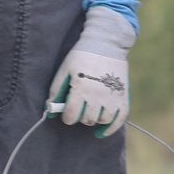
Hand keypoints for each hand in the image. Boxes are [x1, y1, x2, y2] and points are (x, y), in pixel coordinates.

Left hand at [50, 7, 135, 136]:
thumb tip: (50, 110)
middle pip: (87, 120)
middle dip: (80, 116)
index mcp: (81, 88)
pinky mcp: (123, 96)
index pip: (71, 116)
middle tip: (79, 108)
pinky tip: (102, 130)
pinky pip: (119, 119)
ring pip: (102, 120)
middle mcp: (97, 95)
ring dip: (94, 119)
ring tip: (91, 111)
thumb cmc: (82, 56)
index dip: (67, 117)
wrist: (107, 43)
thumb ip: (56, 91)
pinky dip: (110, 128)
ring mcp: (112, 96)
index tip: (67, 112)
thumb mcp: (65, 70)